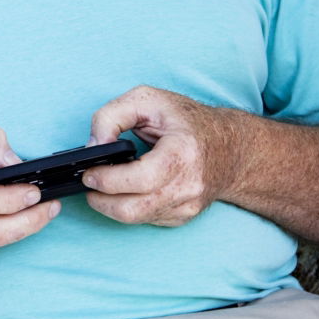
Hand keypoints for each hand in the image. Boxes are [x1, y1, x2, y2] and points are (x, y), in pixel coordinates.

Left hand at [82, 85, 237, 226]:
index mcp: (182, 153)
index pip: (139, 179)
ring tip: (102, 186)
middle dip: (101, 201)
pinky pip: (147, 219)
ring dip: (111, 206)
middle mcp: (188, 186)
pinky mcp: (183, 216)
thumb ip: (112, 116)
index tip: (88, 172)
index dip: (107, 179)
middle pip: (133, 209)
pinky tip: (126, 190)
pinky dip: (130, 207)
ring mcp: (187, 205)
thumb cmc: (187, 120)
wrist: (230, 147)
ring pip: (137, 219)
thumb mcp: (147, 99)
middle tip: (88, 183)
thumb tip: (93, 146)